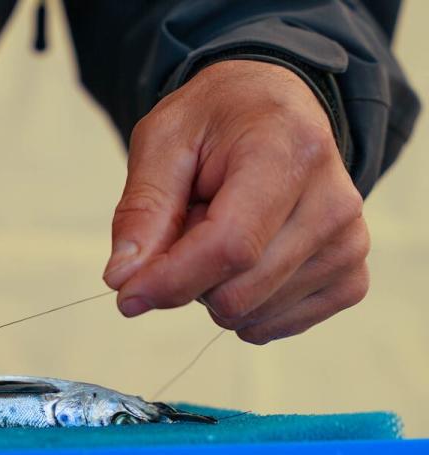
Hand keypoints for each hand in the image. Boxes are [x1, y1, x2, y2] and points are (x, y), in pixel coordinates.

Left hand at [103, 60, 368, 343]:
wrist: (273, 108)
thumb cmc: (214, 124)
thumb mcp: (162, 142)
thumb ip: (141, 211)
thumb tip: (124, 280)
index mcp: (288, 152)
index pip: (230, 247)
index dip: (171, 281)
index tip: (126, 294)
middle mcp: (333, 201)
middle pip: (238, 292)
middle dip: (187, 277)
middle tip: (189, 223)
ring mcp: (349, 243)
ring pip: (251, 315)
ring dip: (213, 288)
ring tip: (221, 230)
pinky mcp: (350, 275)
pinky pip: (274, 326)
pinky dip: (242, 308)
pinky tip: (244, 261)